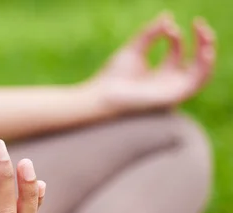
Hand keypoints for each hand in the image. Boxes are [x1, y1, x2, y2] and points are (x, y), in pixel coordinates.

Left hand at [89, 13, 215, 114]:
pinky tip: (205, 51)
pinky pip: (197, 83)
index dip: (177, 37)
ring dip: (207, 52)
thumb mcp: (135, 49)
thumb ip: (151, 33)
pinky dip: (205, 67)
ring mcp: (172, 91)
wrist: (102, 95)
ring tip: (206, 34)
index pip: (178, 52)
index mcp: (160, 75)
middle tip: (199, 24)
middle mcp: (168, 84)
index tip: (168, 27)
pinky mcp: (173, 97)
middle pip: (194, 62)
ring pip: (201, 72)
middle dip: (201, 42)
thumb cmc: (113, 77)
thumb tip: (167, 16)